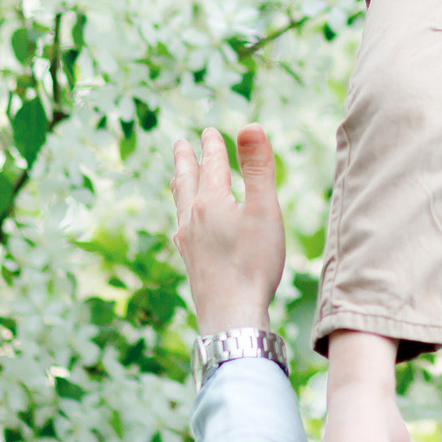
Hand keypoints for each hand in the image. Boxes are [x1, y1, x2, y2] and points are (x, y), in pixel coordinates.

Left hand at [171, 126, 285, 334]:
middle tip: (180, 144)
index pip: (211, 165)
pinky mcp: (191, 263)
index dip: (212, 146)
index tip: (208, 131)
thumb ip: (258, 167)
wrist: (231, 316)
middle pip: (187, 181)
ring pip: (180, 205)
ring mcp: (188, 243)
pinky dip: (181, 216)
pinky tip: (181, 228)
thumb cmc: (252, 264)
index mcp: (211, 202)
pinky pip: (180, 230)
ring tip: (178, 177)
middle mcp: (193, 219)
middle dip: (186, 160)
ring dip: (180, 185)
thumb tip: (249, 125)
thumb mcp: (264, 210)